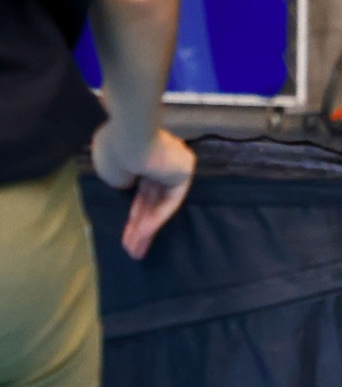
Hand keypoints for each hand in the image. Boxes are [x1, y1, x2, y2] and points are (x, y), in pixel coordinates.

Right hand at [91, 125, 194, 258]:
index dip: (132, 211)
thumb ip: (122, 179)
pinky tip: (143, 236)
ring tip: (135, 251)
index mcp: (141, 155)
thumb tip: (127, 185)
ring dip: (146, 229)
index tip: (125, 229)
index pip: (139, 188)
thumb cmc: (116, 150)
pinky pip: (169, 202)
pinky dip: (155, 219)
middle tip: (131, 248)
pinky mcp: (184, 173)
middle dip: (138, 227)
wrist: (132, 136)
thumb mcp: (111, 170)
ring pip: (159, 205)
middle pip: (149, 201)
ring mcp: (174, 167)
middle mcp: (160, 161)